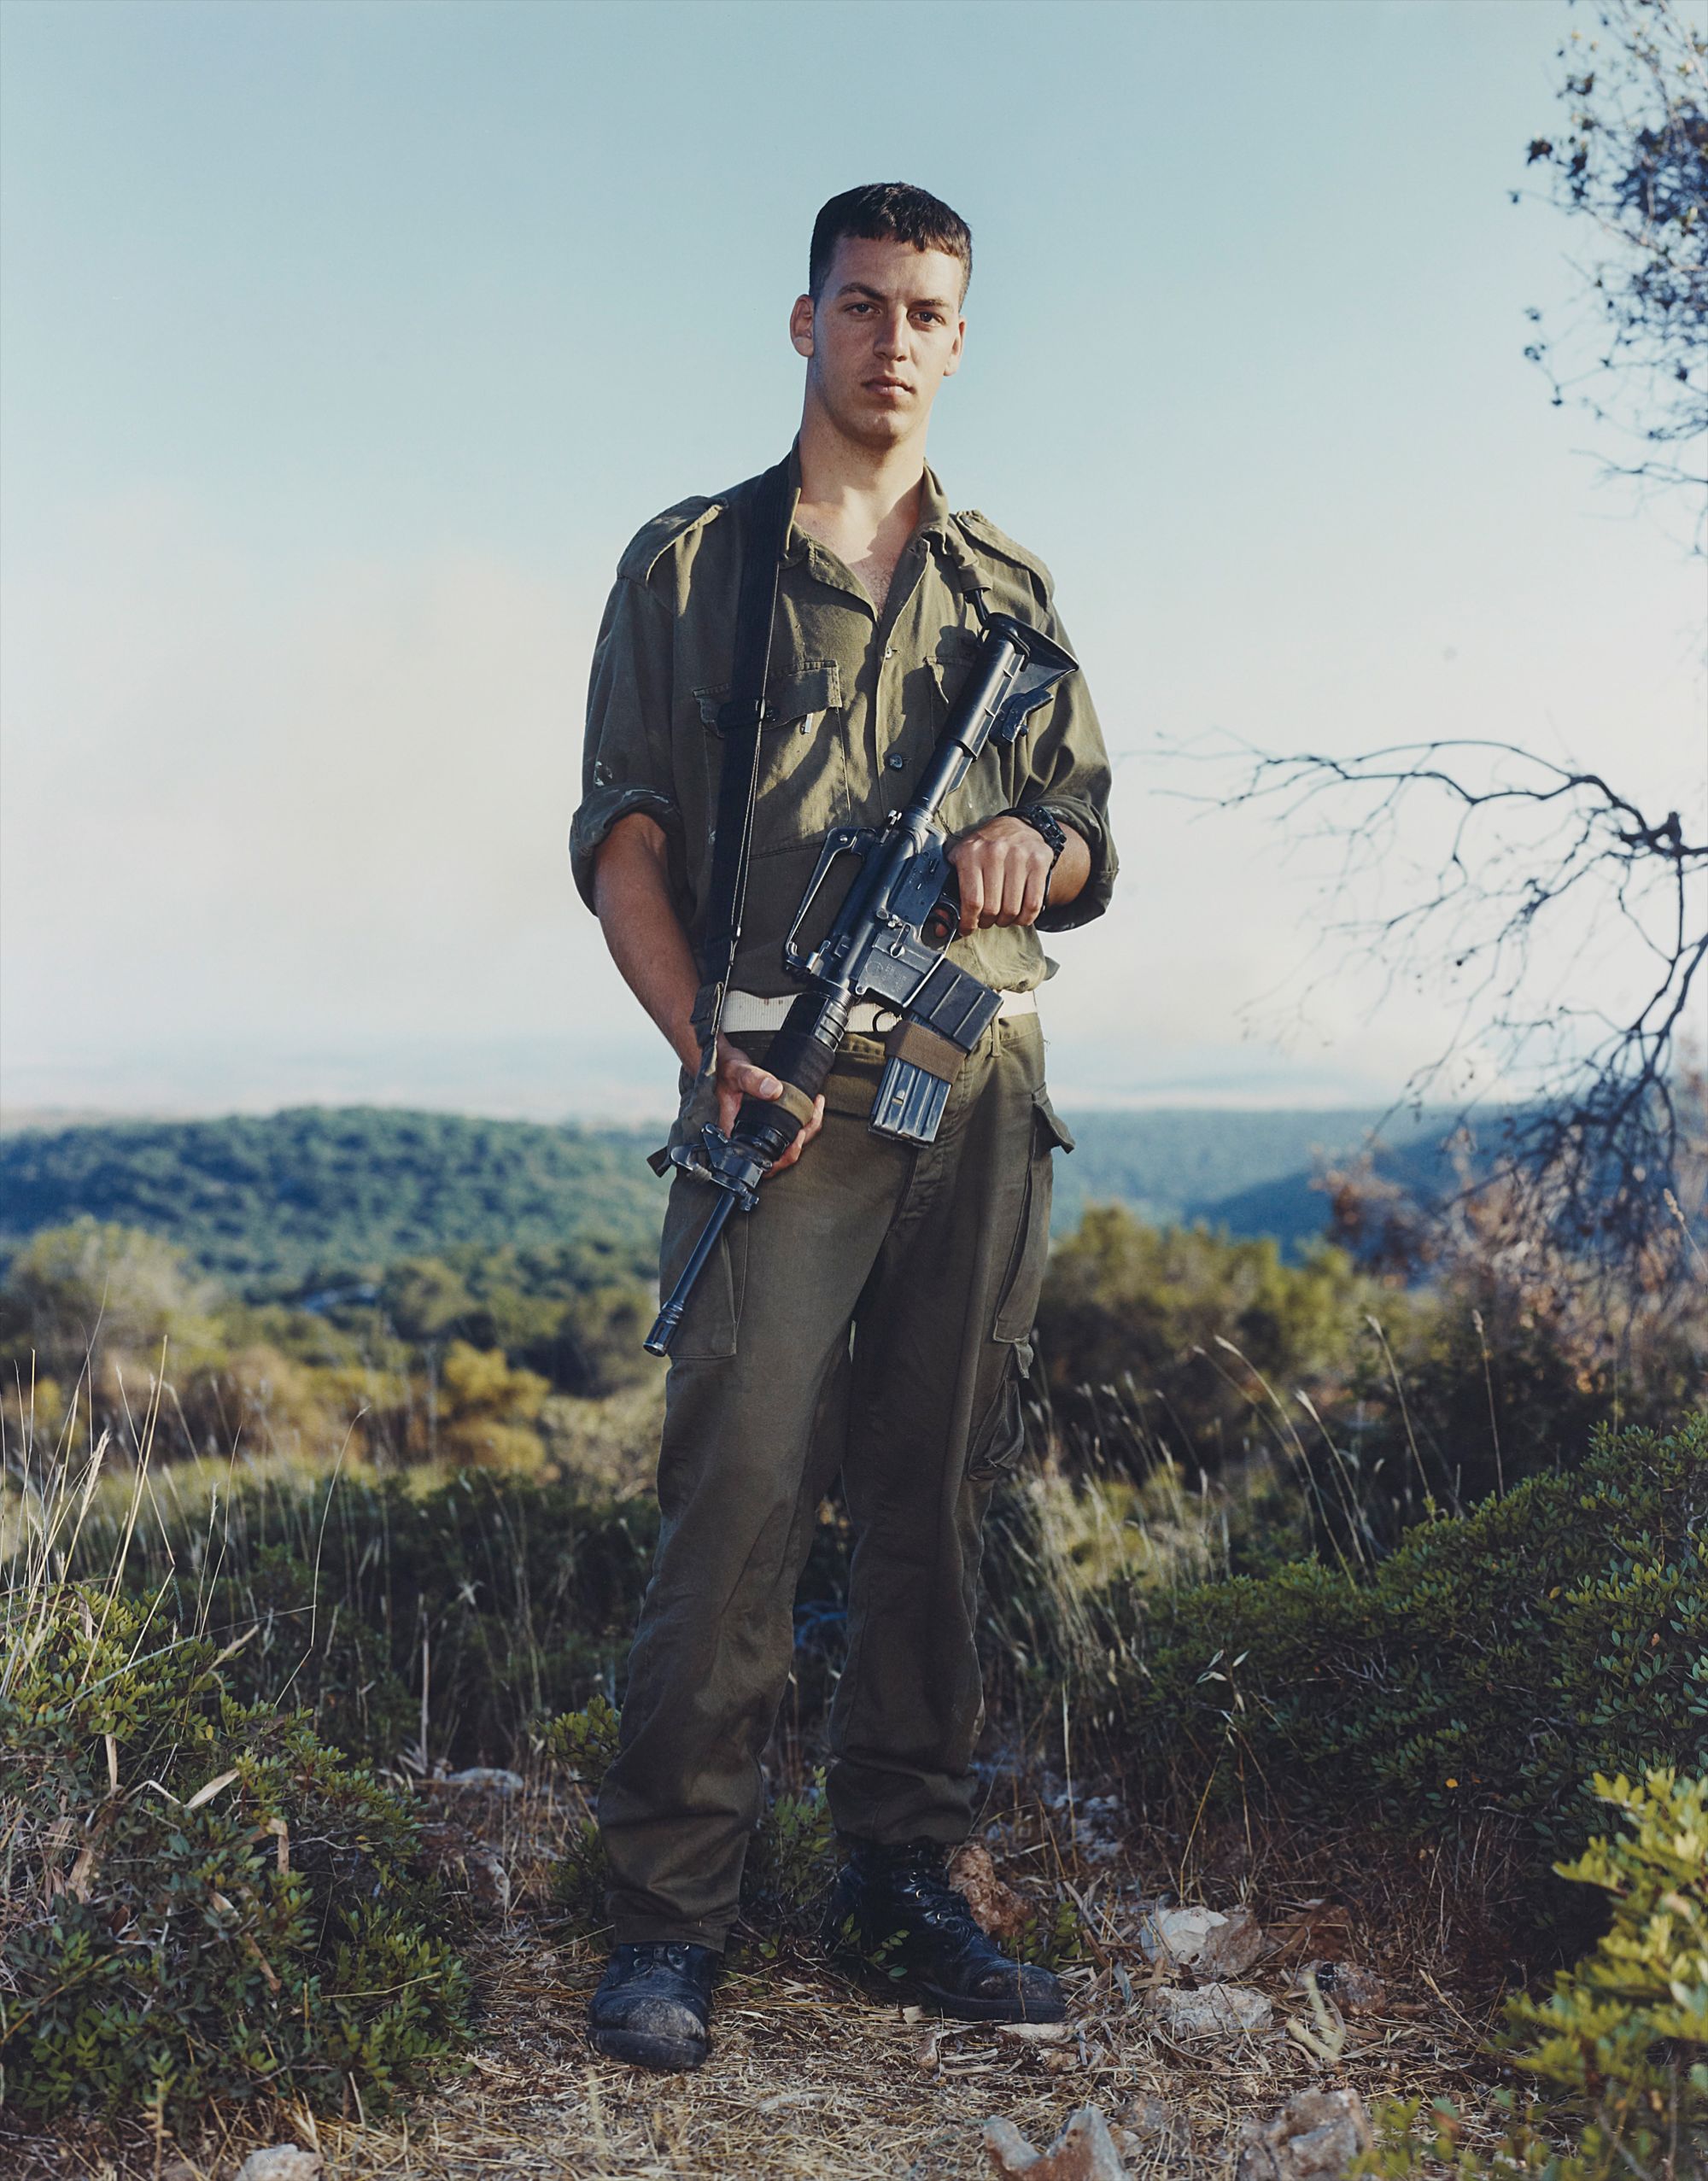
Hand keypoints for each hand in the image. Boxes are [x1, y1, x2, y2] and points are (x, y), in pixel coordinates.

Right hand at [714, 1037, 824, 1177]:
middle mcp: (748, 1135)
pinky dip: (804, 1121)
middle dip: (802, 1140)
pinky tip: (812, 1106)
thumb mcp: (736, 1071)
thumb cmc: (724, 1069)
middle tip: (813, 1117)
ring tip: (816, 1108)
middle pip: (780, 1155)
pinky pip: (789, 1129)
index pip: (760, 1160)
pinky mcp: (768, 1119)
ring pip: (787, 1143)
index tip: (797, 1139)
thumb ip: (752, 1079)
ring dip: (807, 1129)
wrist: (724, 1061)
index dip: (783, 1157)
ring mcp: (759, 1129)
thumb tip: (773, 1091)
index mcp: (736, 1133)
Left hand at [946, 815, 1054, 936]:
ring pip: (1013, 909)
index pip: (972, 900)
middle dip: (987, 922)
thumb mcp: (960, 859)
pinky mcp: (1039, 862)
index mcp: (970, 853)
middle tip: (986, 920)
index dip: (969, 922)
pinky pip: (1033, 903)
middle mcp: (995, 852)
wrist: (1015, 826)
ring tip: (1001, 917)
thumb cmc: (984, 848)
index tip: (967, 929)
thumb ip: (948, 889)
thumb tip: (942, 925)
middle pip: (993, 908)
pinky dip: (1026, 917)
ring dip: (1006, 921)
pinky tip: (1019, 915)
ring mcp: (1020, 857)